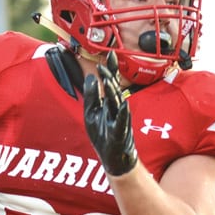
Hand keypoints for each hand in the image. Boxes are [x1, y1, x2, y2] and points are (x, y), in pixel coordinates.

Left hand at [83, 52, 137, 176]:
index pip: (110, 83)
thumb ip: (91, 96)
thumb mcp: (91, 113)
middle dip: (110, 78)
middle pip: (113, 91)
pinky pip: (121, 123)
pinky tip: (123, 106)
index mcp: (108, 104)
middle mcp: (115, 110)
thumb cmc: (103, 136)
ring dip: (113, 92)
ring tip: (109, 80)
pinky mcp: (119, 135)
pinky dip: (122, 115)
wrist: (114, 159)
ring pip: (116, 104)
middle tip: (105, 65)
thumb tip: (91, 76)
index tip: (110, 54)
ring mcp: (119, 122)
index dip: (110, 69)